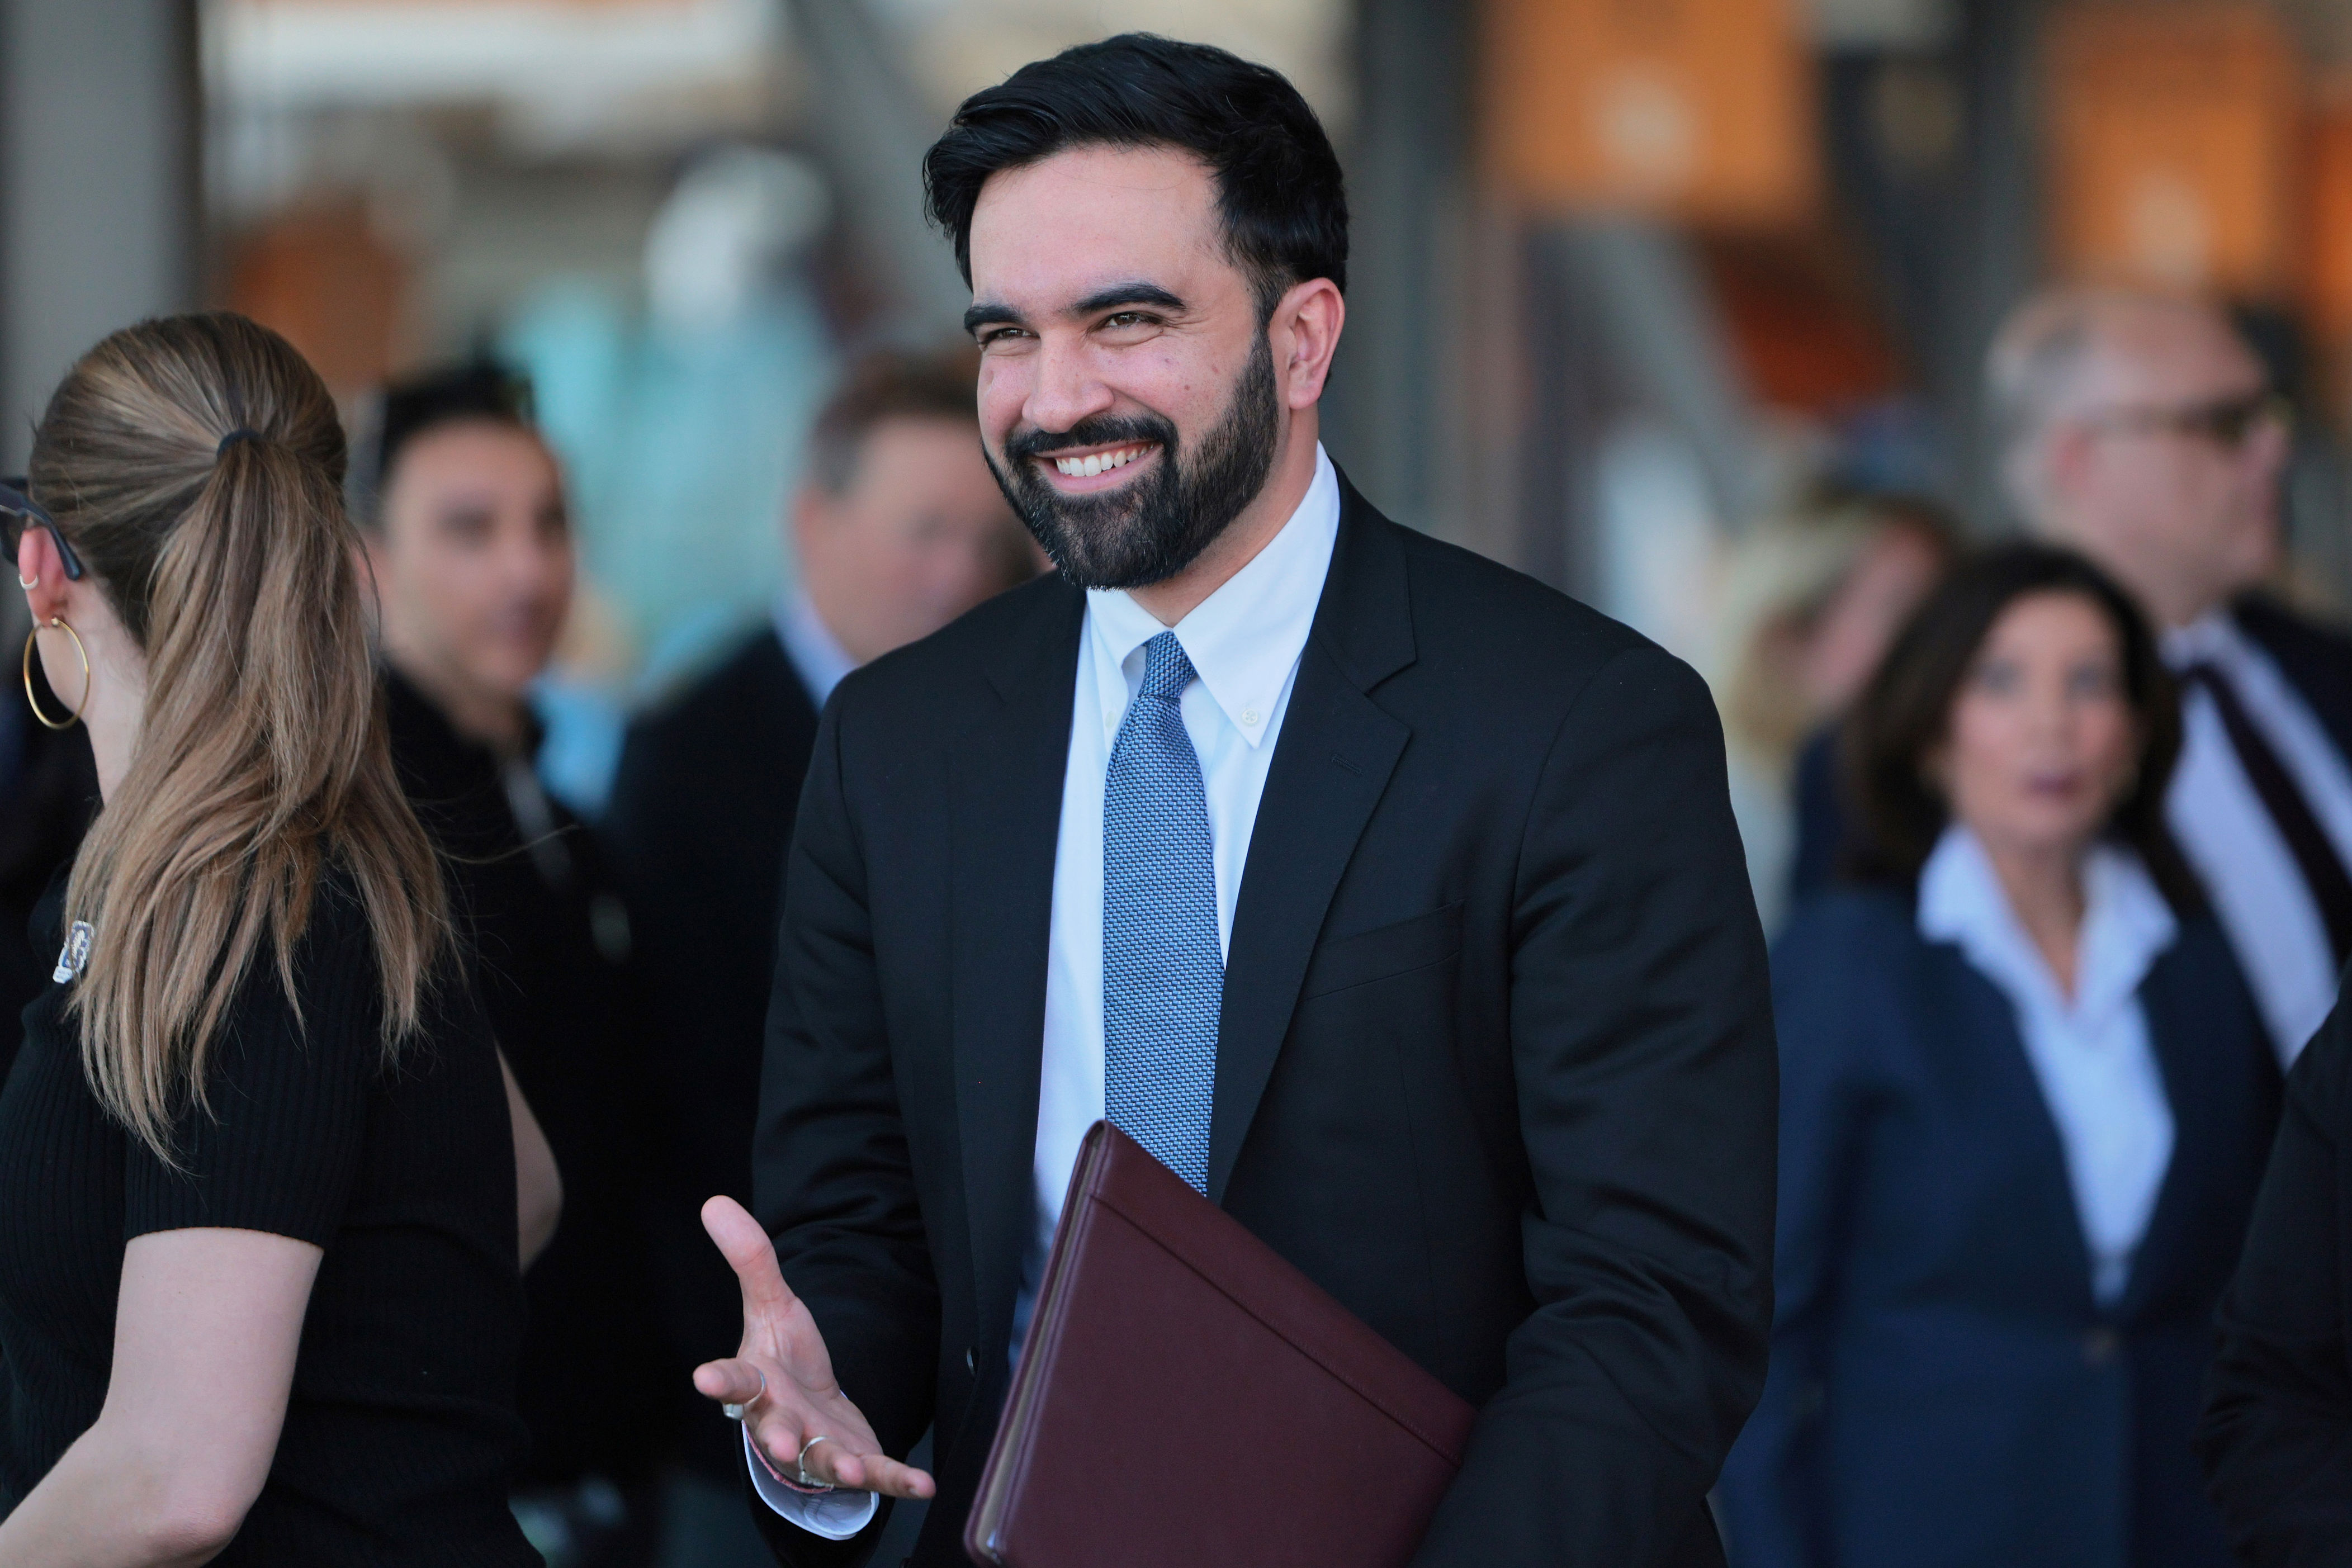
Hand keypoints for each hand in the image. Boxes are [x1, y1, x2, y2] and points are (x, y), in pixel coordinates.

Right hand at [693, 1196, 936, 1500]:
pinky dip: (898, 1481)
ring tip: (849, 1469)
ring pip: (822, 1460)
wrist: (809, 1413)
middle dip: (777, 1437)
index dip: (720, 1380)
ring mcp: (818, 1447)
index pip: (733, 1379)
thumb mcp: (771, 1306)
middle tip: (781, 1443)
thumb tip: (714, 1202)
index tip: (704, 1378)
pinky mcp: (856, 1460)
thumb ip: (750, 1260)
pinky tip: (924, 1484)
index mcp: (758, 1382)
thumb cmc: (783, 1362)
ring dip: (836, 1465)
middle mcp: (782, 1420)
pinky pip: (878, 1475)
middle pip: (775, 1429)